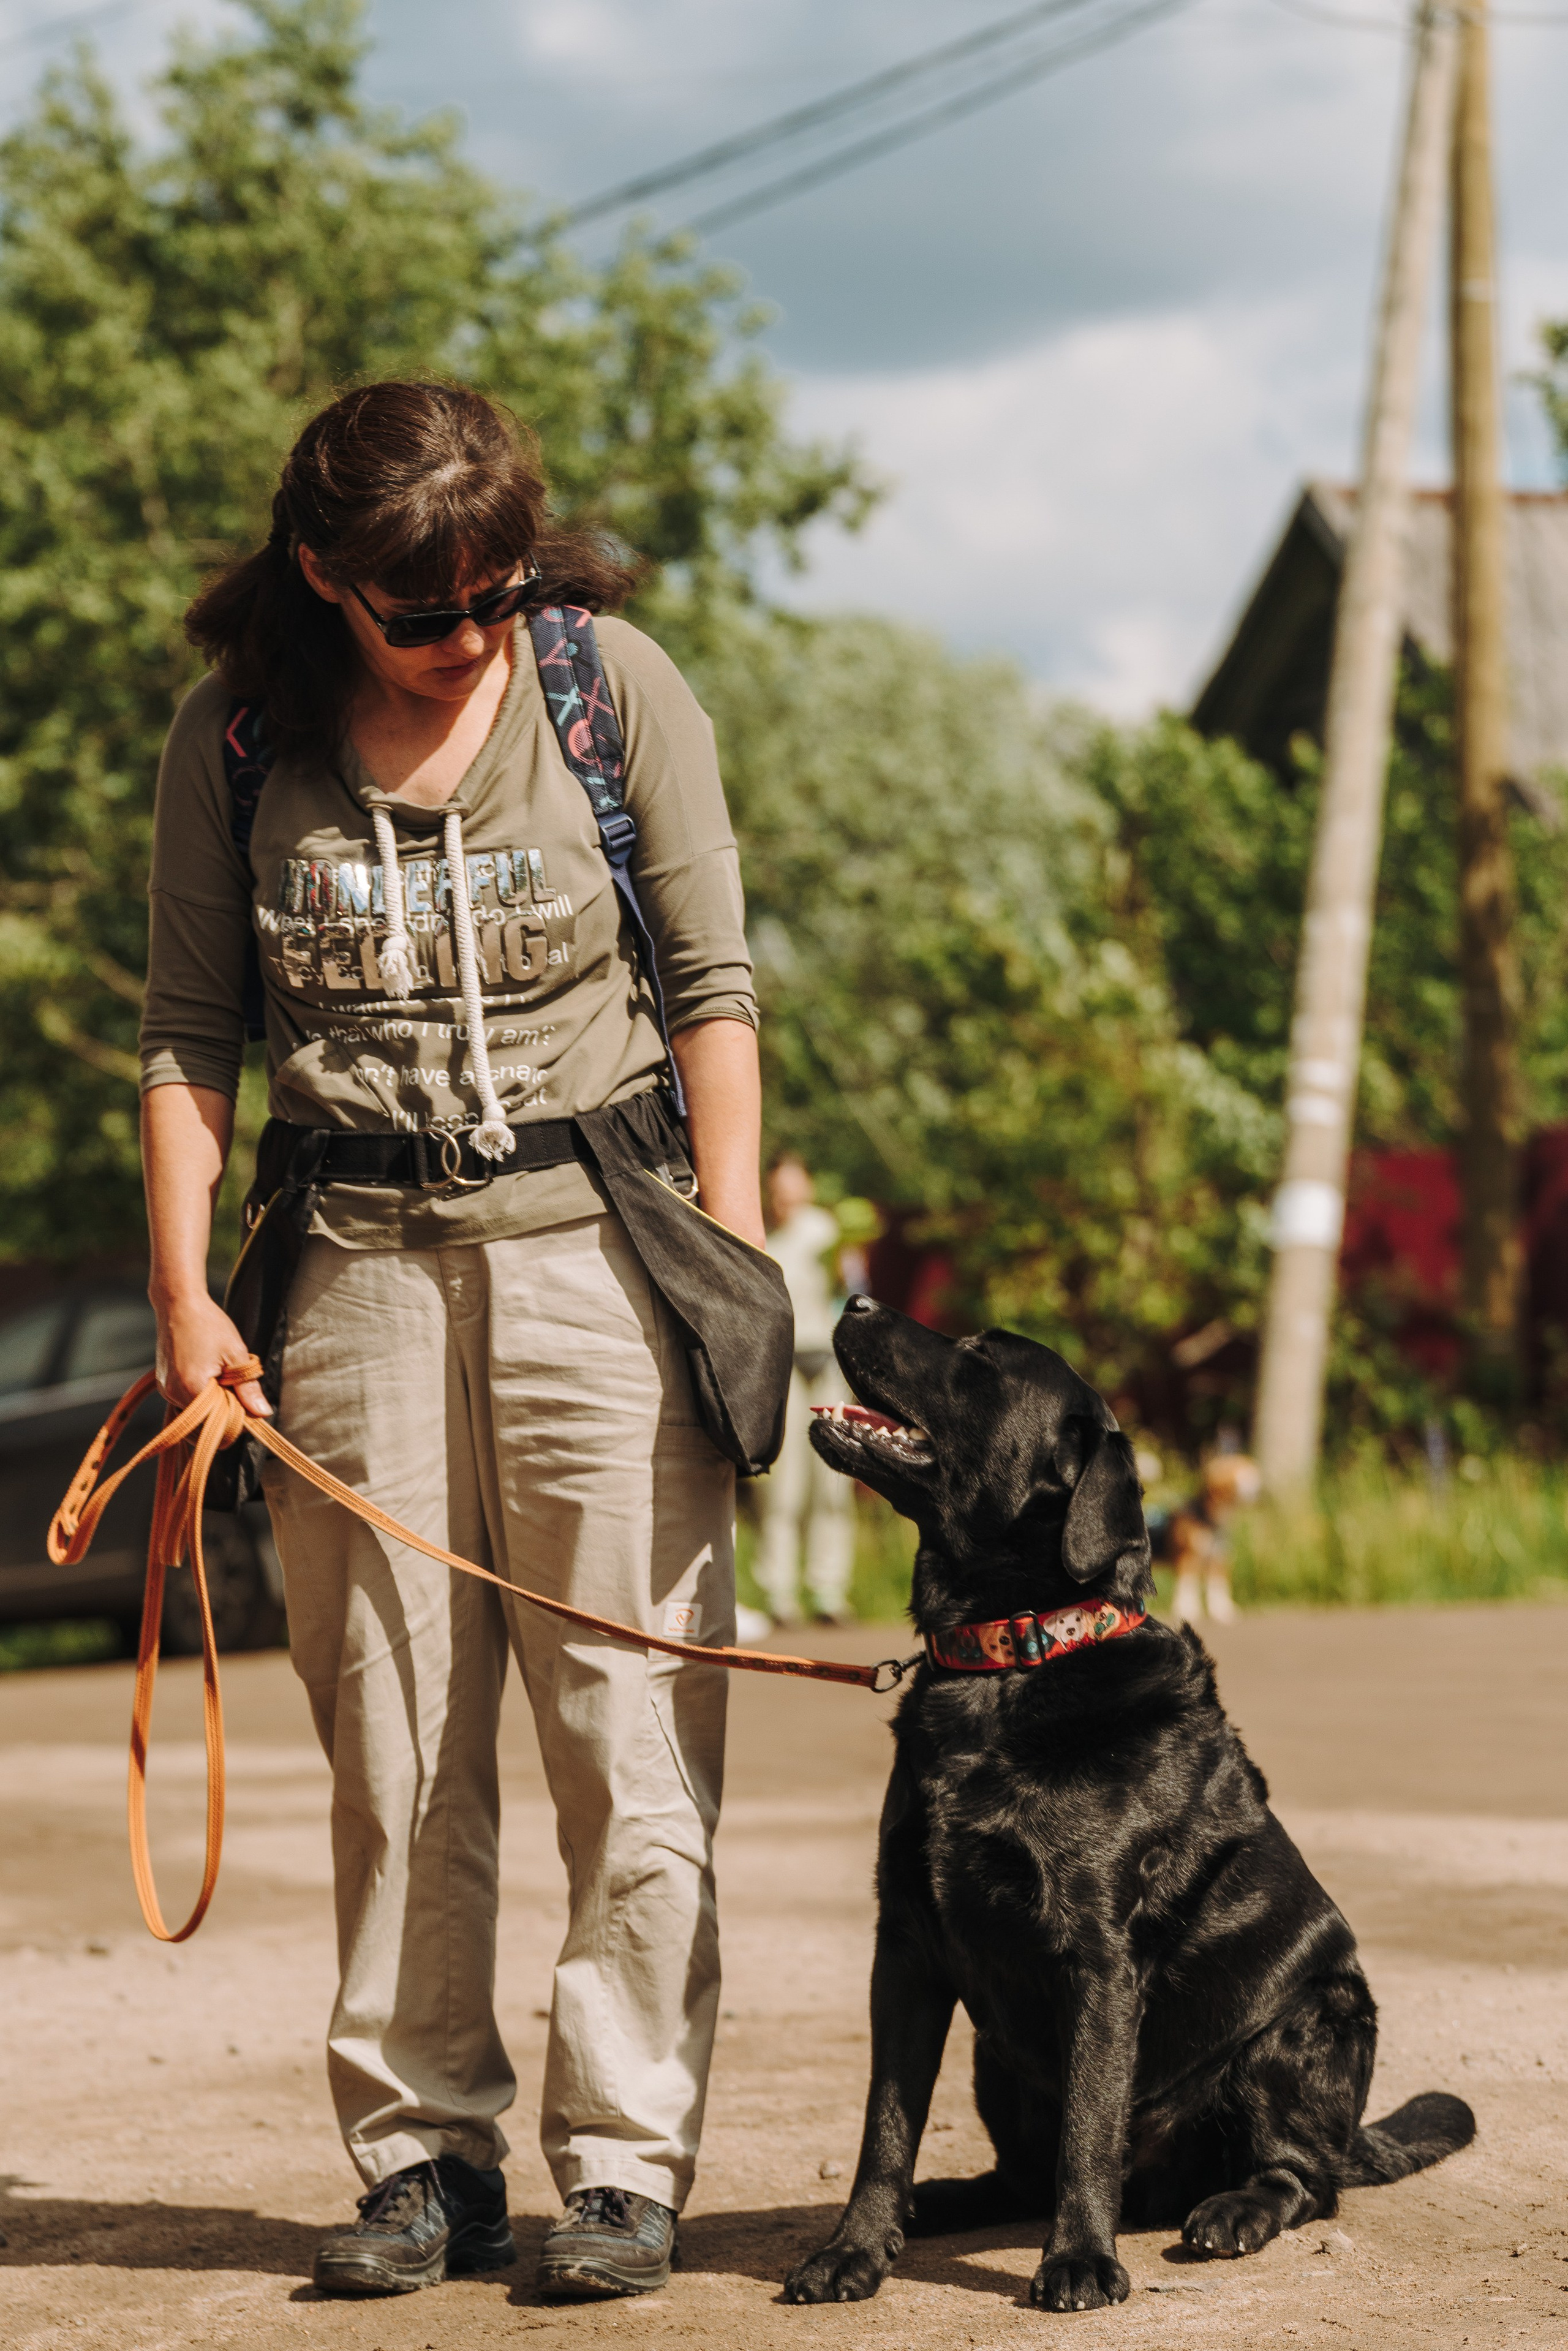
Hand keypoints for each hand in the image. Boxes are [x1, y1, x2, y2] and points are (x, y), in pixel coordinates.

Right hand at [153, 1292, 271, 1419]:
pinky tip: (213, 1381)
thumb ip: (248, 1388)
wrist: (179, 1303)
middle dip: (223, 1417)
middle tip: (239, 1394)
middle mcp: (172, 1394)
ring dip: (213, 1408)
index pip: (216, 1426)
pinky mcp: (164, 1384)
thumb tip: (263, 1413)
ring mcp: (165, 1390)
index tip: (248, 1405)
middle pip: (202, 1426)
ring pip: (194, 1416)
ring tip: (225, 1384)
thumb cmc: (208, 1324)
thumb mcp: (235, 1354)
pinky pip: (185, 1404)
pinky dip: (201, 1400)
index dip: (235, 1422)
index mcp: (190, 1389)